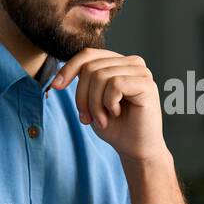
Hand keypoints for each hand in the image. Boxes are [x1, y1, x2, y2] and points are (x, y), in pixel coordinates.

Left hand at [51, 49, 165, 163]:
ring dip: (95, 104)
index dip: (68, 68)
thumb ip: (84, 81)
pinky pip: (115, 84)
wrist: (136, 149)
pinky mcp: (147, 84)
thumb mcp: (92, 100)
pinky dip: (109, 103)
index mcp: (118, 63)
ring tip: (101, 120)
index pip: (88, 55)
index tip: (55, 87)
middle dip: (82, 96)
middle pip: (91, 67)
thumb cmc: (115, 126)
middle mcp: (131, 63)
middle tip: (87, 118)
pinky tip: (116, 114)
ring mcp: (141, 72)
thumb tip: (63, 71)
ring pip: (101, 76)